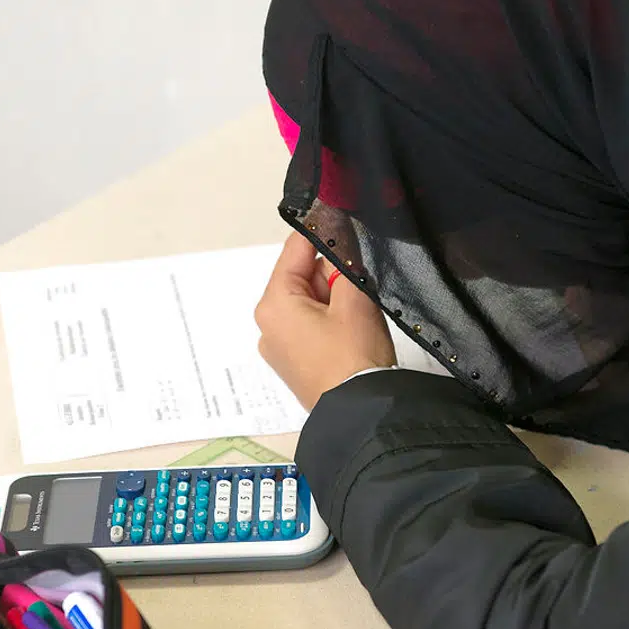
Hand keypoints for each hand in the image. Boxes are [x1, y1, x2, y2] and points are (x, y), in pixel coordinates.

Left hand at [255, 233, 396, 410]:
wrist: (361, 415)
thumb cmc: (354, 355)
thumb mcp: (355, 299)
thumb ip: (345, 262)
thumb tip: (341, 236)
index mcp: (273, 304)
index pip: (295, 250)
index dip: (321, 229)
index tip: (343, 214)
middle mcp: (267, 324)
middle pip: (301, 277)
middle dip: (331, 273)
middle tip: (361, 279)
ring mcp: (278, 348)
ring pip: (307, 302)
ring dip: (333, 297)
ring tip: (360, 310)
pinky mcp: (294, 365)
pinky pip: (309, 327)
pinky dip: (330, 319)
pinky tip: (353, 329)